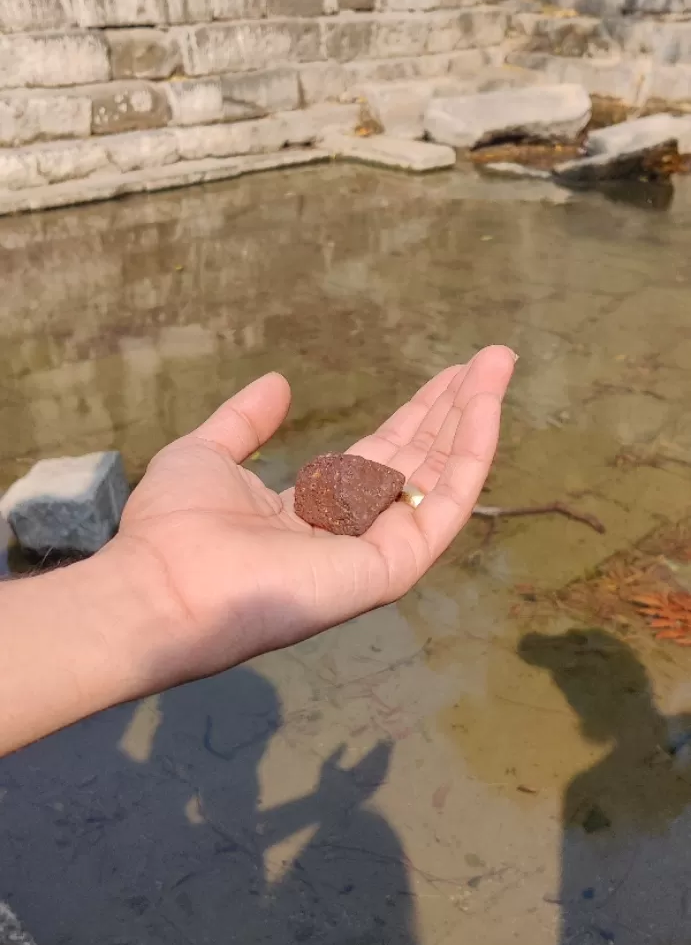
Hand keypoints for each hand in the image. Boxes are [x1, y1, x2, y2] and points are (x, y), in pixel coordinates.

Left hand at [114, 346, 514, 687]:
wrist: (161, 587)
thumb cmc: (175, 528)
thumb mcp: (209, 453)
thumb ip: (246, 421)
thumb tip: (280, 384)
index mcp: (314, 513)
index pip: (382, 457)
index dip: (416, 414)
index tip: (449, 373)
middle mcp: (353, 534)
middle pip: (420, 462)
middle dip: (457, 409)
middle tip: (495, 357)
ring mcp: (376, 553)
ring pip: (441, 479)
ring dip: (476, 420)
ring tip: (501, 364)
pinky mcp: (391, 568)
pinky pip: (444, 505)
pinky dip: (471, 453)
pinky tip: (486, 406)